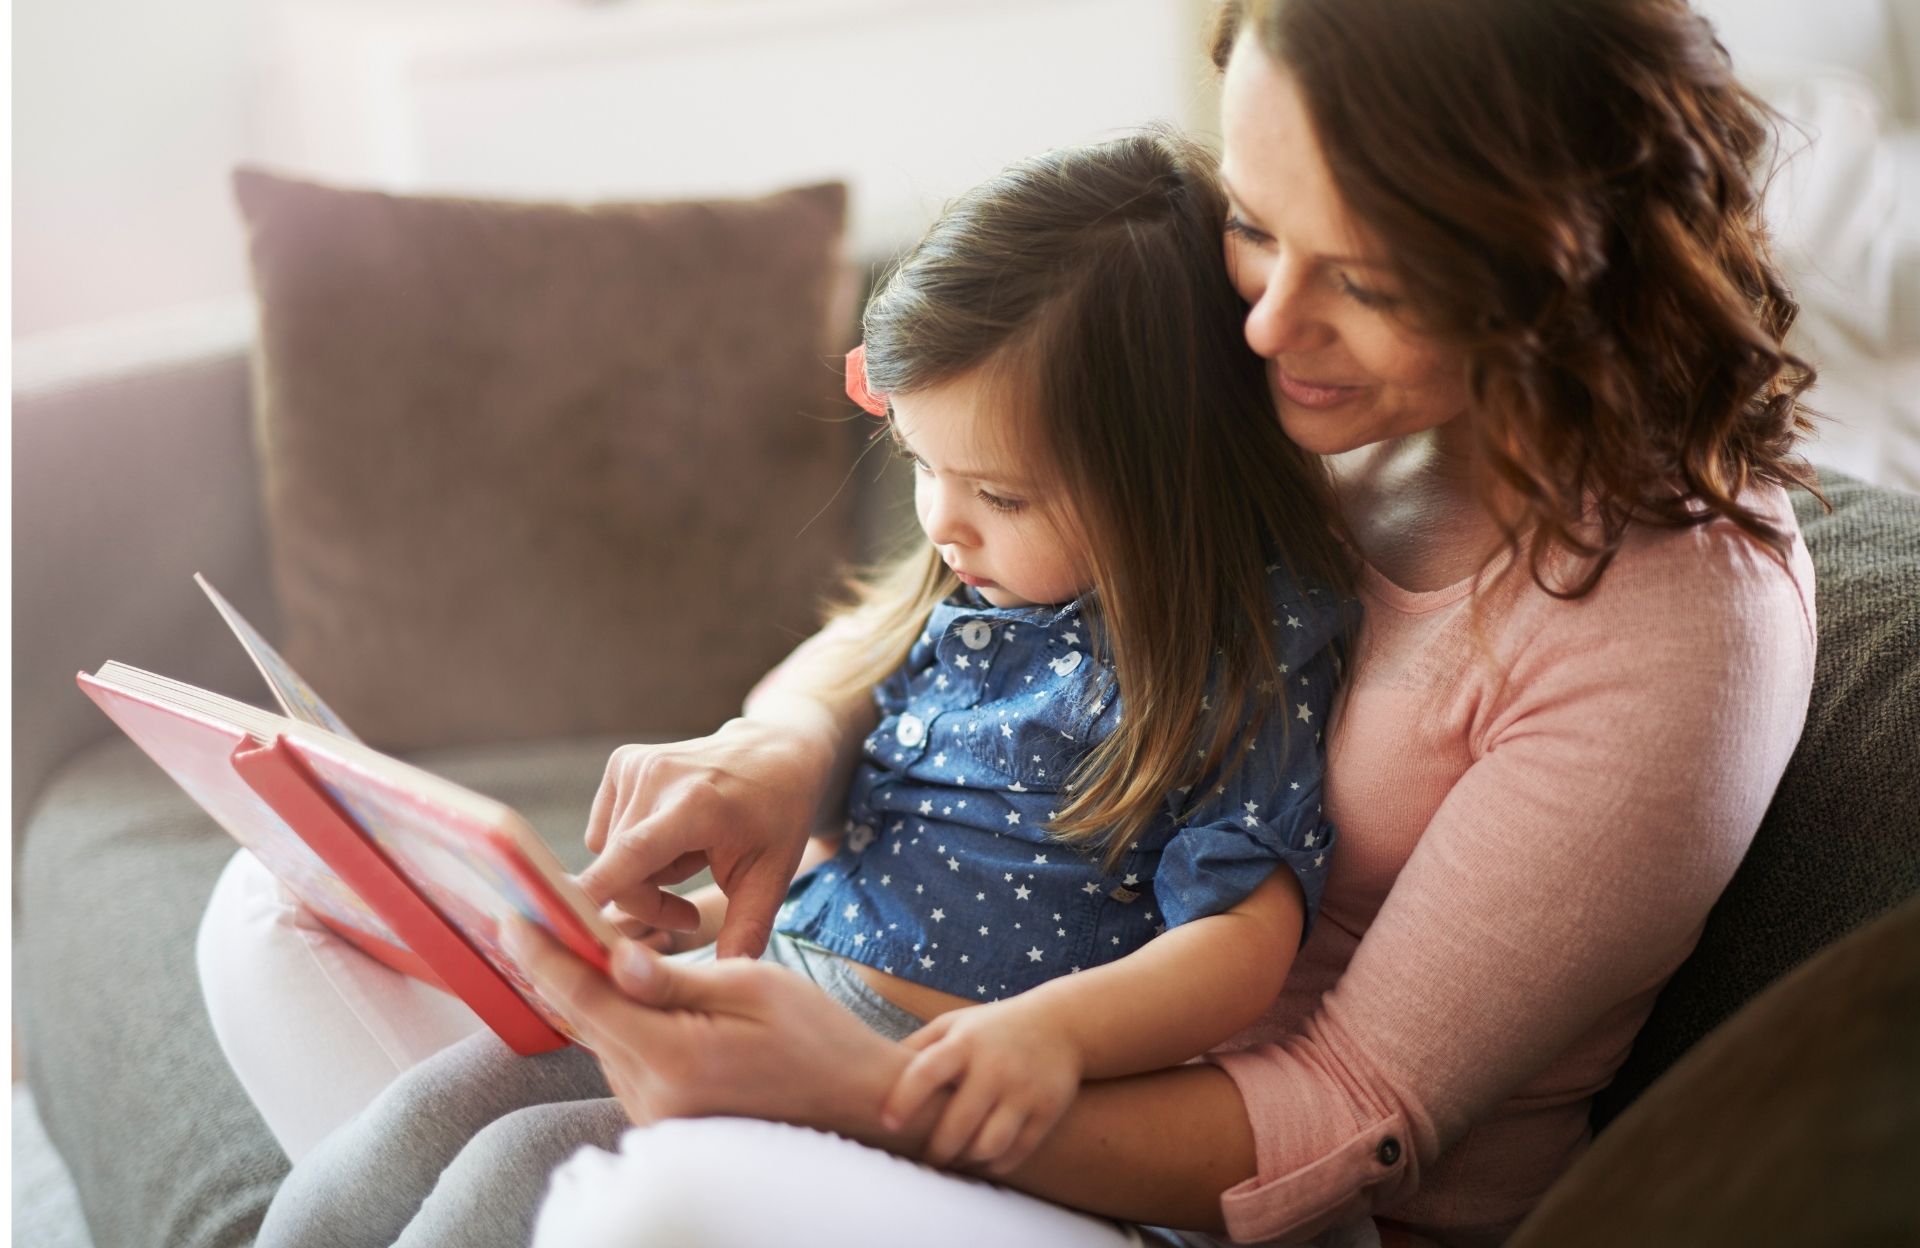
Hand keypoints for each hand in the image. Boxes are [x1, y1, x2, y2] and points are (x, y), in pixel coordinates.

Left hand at [501, 917, 906, 1134]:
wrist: (855, 1101)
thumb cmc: (817, 1035)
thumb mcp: (752, 984)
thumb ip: (673, 977)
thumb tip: (612, 957)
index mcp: (674, 1057)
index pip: (586, 998)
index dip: (544, 954)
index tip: (513, 916)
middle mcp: (654, 1097)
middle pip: (588, 1020)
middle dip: (566, 968)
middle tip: (546, 916)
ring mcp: (658, 1116)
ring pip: (603, 1041)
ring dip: (597, 997)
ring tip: (591, 947)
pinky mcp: (665, 1120)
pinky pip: (626, 1062)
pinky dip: (622, 1025)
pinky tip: (633, 994)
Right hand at [576, 717, 833, 957]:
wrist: (775, 755)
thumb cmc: (777, 817)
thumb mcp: (772, 876)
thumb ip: (746, 929)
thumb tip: (726, 980)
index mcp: (697, 805)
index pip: (630, 856)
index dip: (593, 893)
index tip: (561, 925)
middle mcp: (657, 778)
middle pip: (619, 873)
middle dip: (649, 903)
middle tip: (688, 909)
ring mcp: (635, 765)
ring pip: (608, 856)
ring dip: (641, 876)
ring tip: (689, 861)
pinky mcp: (622, 763)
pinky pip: (604, 832)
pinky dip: (631, 848)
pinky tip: (670, 838)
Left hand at [881, 1000, 1083, 1174]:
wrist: (1062, 1024)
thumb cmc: (992, 1028)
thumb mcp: (955, 1024)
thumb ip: (918, 1047)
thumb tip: (872, 1073)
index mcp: (966, 1042)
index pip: (927, 1071)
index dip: (904, 1100)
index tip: (887, 1124)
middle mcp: (995, 1066)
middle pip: (958, 1122)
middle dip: (935, 1150)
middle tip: (924, 1160)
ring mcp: (1024, 1090)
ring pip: (988, 1144)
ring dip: (966, 1160)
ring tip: (955, 1160)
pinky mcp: (1047, 1110)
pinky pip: (1017, 1151)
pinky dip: (995, 1163)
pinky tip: (982, 1160)